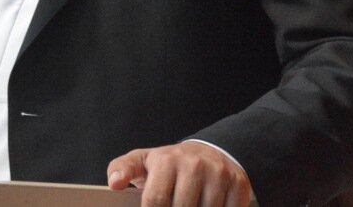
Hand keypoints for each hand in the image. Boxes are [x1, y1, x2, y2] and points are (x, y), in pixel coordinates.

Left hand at [107, 142, 250, 206]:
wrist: (209, 152)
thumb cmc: (170, 163)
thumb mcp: (143, 161)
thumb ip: (122, 169)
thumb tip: (114, 183)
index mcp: (166, 160)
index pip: (156, 201)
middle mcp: (194, 165)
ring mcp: (218, 174)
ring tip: (190, 205)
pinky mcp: (238, 184)